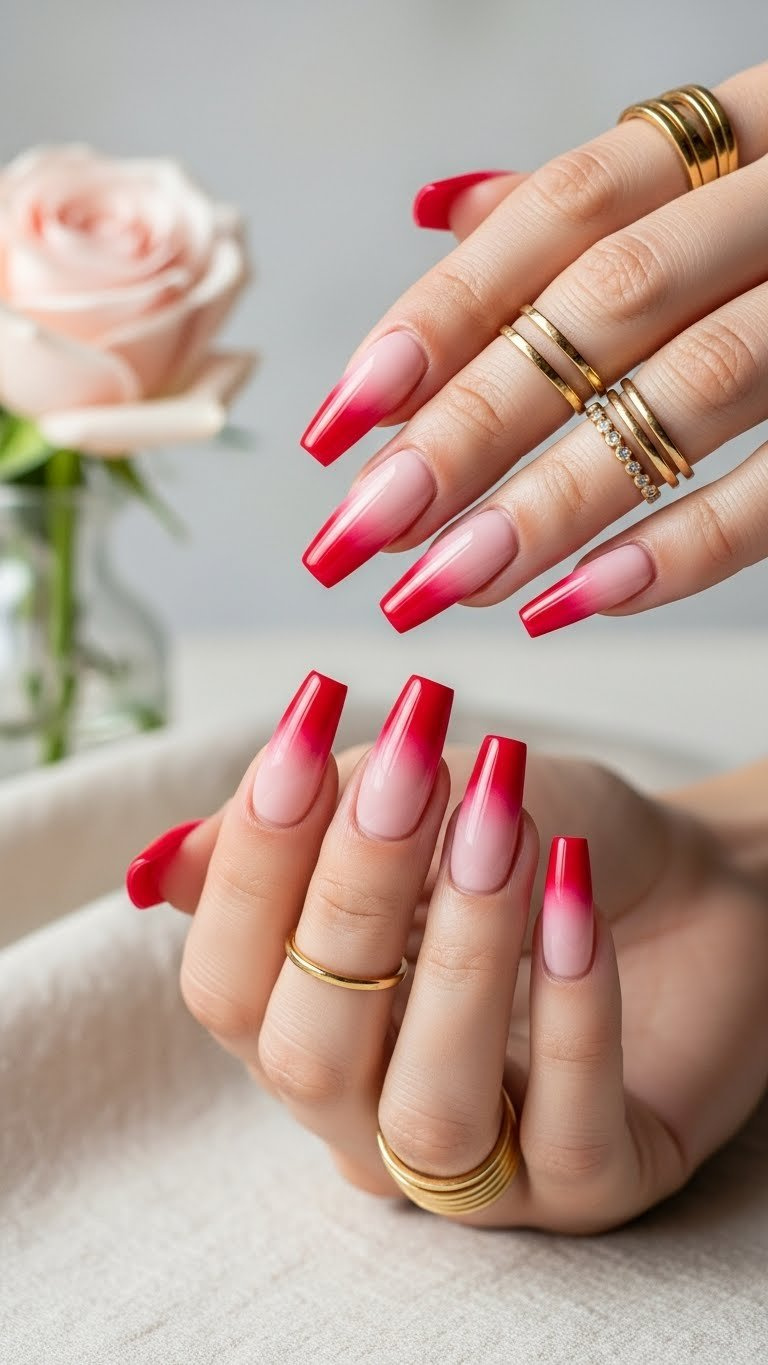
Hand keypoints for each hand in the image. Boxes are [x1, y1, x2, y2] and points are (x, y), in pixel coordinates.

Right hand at [126, 673, 767, 1231]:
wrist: (699, 877)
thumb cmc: (541, 833)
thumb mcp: (428, 803)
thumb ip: (308, 829)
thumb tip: (163, 868)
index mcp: (306, 1027)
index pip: (226, 985)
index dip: (255, 861)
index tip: (306, 723)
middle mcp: (366, 1116)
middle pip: (307, 1052)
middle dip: (354, 897)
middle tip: (417, 764)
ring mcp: (477, 1169)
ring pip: (425, 1113)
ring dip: (463, 958)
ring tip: (509, 825)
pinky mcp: (593, 1188)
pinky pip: (565, 1134)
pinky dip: (572, 1011)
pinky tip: (576, 899)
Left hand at [299, 63, 767, 633]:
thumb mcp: (722, 179)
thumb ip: (590, 206)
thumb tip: (437, 212)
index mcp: (744, 128)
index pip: (564, 210)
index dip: (441, 312)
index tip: (337, 418)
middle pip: (607, 304)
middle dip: (467, 424)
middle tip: (359, 531)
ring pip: (693, 392)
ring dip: (550, 502)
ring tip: (442, 585)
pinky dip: (682, 550)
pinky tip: (574, 605)